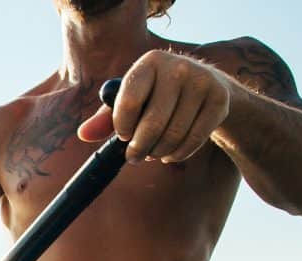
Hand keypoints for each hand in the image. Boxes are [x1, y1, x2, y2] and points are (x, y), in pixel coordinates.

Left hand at [77, 50, 232, 163]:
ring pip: (173, 135)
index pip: (129, 101)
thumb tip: (83, 135)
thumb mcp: (131, 101)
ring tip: (153, 153)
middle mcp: (177, 67)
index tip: (123, 136)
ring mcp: (202, 81)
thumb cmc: (157, 96)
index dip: (122, 127)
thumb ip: (105, 118)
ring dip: (158, 153)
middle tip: (134, 157)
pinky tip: (170, 153)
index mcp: (149, 62)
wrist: (207, 86)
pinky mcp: (219, 99)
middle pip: (152, 124)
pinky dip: (178, 154)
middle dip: (139, 148)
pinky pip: (194, 140)